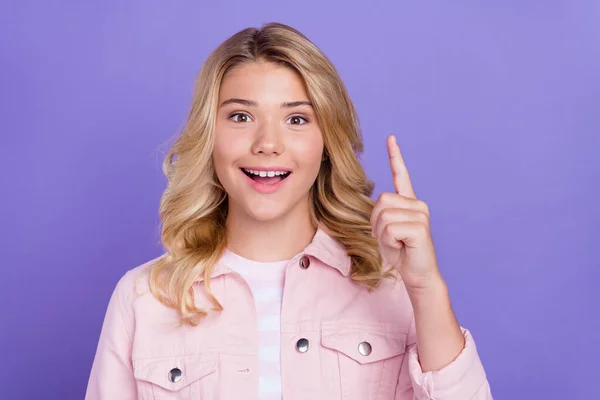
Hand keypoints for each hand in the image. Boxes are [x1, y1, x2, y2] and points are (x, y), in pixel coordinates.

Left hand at [370, 135, 443, 291]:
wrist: (418, 274)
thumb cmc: (401, 253)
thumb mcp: (386, 231)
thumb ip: (381, 214)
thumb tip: (378, 204)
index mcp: (409, 203)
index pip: (401, 175)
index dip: (395, 156)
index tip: (391, 138)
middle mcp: (417, 204)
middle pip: (381, 201)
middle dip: (376, 223)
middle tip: (390, 239)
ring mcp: (421, 214)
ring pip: (384, 216)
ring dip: (382, 234)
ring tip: (397, 244)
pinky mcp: (420, 227)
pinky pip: (390, 229)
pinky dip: (389, 242)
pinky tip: (403, 246)